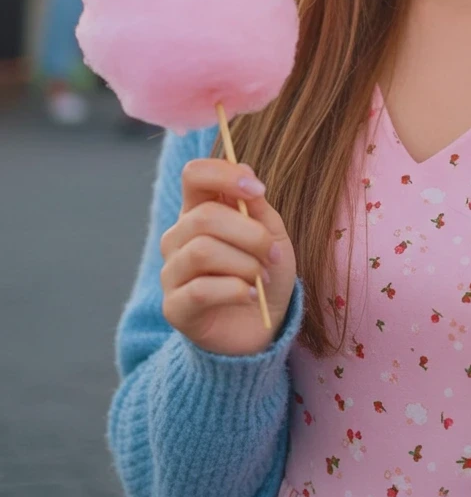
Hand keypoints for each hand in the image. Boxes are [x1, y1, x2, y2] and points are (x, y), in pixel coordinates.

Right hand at [160, 158, 297, 356]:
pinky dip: (235, 290)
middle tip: (273, 254)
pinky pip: (201, 290)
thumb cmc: (265, 272)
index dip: (224, 175)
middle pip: (204, 217)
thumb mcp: (271, 234)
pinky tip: (250, 295)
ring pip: (203, 251)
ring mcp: (171, 272)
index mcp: (198, 211)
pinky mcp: (174, 307)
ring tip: (262, 277)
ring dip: (245, 263)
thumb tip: (244, 171)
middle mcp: (177, 238)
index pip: (194, 175)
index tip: (258, 190)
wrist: (263, 326)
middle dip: (250, 234)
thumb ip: (255, 206)